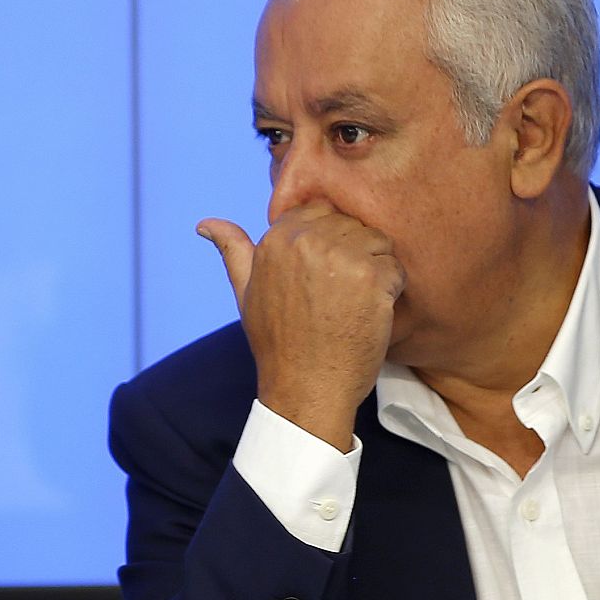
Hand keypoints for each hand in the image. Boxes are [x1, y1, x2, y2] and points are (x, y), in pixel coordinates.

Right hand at [198, 200, 404, 450]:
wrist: (306, 388)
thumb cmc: (276, 343)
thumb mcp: (245, 292)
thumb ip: (232, 249)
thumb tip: (204, 223)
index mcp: (276, 238)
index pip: (320, 210)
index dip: (329, 240)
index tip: (322, 274)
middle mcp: (308, 239)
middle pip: (351, 224)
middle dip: (353, 254)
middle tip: (339, 295)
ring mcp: (341, 257)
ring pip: (377, 242)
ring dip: (374, 270)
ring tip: (353, 303)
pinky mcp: (372, 278)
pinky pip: (395, 267)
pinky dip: (390, 290)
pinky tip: (368, 314)